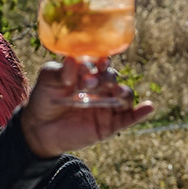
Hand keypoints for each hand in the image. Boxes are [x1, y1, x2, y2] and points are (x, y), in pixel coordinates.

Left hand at [19, 59, 152, 155]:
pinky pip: (129, 118)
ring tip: (115, 92)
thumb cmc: (44, 98)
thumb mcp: (48, 80)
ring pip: (124, 96)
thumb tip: (73, 60)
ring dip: (122, 92)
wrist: (39, 128)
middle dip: (104, 79)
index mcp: (89, 73)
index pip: (102, 63)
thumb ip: (60, 71)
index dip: (103, 61)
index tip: (99, 61)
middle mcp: (102, 87)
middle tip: (87, 83)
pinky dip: (140, 113)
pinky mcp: (109, 125)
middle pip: (113, 79)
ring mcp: (107, 106)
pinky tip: (148, 107)